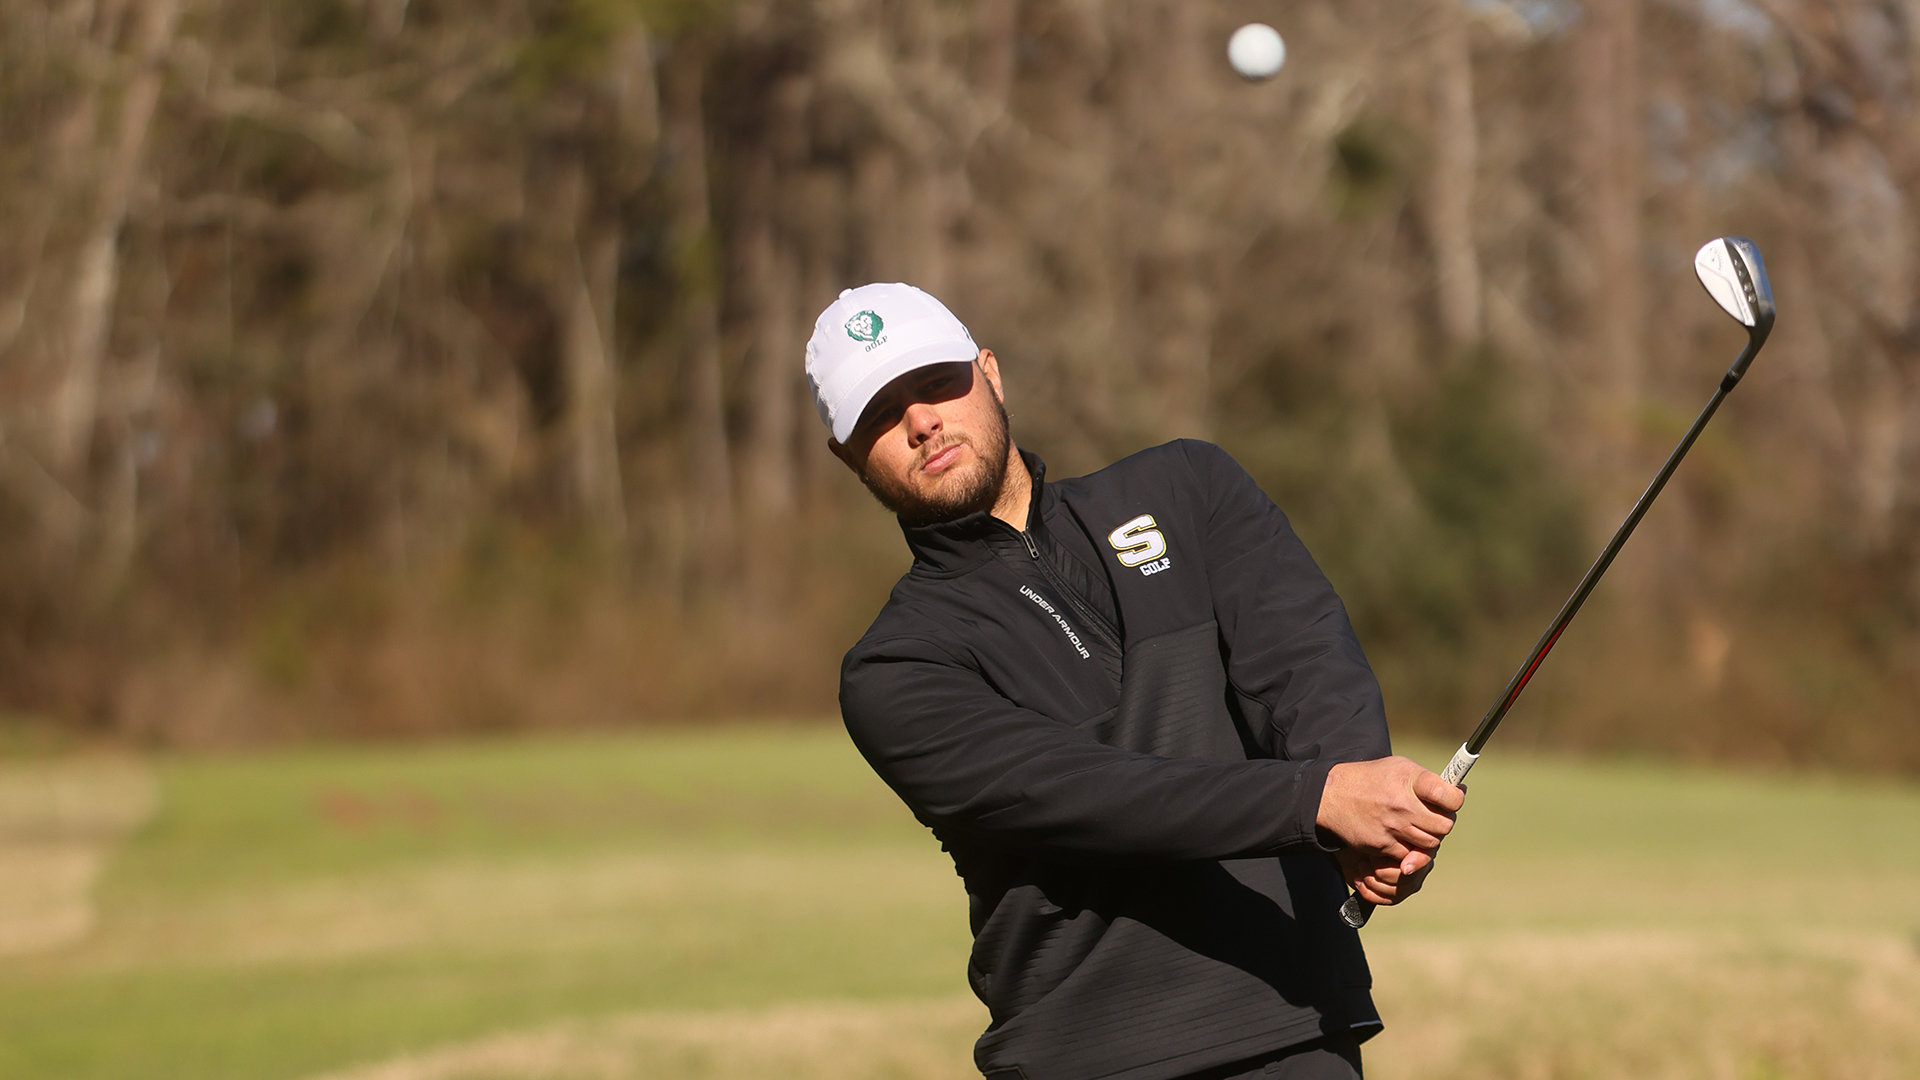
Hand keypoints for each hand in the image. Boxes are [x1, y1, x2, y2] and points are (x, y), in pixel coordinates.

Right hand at [1316, 756, 1463, 902]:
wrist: (1331, 795)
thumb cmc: (1370, 779)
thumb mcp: (1399, 767)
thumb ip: (1428, 781)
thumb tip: (1461, 791)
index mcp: (1410, 780)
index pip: (1451, 797)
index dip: (1456, 800)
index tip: (1451, 800)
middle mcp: (1403, 804)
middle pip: (1444, 826)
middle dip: (1442, 823)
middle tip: (1432, 817)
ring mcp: (1392, 826)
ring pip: (1430, 844)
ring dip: (1426, 837)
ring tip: (1415, 826)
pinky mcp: (1382, 845)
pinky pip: (1409, 854)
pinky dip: (1408, 849)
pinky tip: (1399, 835)